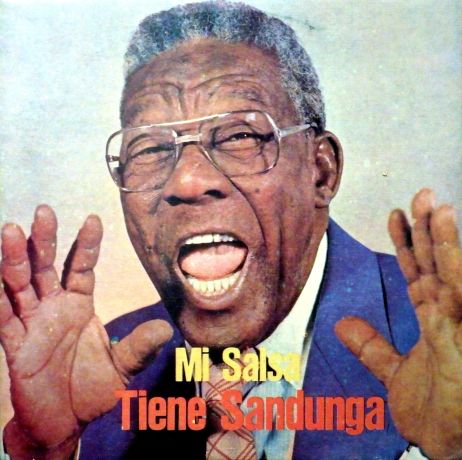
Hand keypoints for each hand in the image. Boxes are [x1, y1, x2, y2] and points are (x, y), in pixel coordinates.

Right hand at [0, 205, 172, 458]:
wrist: (65, 422)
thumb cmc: (92, 389)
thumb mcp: (122, 367)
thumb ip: (139, 347)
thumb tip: (167, 329)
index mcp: (79, 305)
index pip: (82, 267)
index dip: (86, 244)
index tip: (93, 218)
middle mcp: (54, 308)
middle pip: (47, 267)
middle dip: (45, 240)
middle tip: (44, 211)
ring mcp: (33, 324)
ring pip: (20, 285)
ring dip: (15, 259)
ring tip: (11, 230)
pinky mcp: (16, 346)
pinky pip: (5, 319)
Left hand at [335, 189, 461, 458]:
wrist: (446, 446)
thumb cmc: (432, 410)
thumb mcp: (393, 372)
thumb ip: (370, 345)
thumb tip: (340, 324)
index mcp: (433, 318)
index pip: (420, 270)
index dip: (410, 242)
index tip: (398, 215)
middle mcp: (450, 316)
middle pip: (440, 263)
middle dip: (431, 229)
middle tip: (422, 195)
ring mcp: (460, 328)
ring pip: (454, 276)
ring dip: (446, 243)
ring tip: (437, 209)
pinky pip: (458, 307)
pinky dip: (452, 277)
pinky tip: (444, 251)